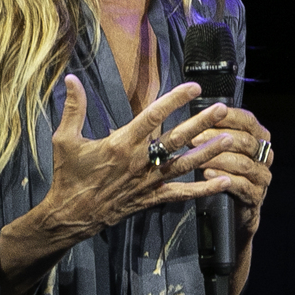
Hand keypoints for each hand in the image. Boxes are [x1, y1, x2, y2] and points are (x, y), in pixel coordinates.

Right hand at [0, 78, 232, 294]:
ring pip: (184, 164)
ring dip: (208, 152)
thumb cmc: (68, 176)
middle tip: (222, 108)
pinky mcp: (152, 198)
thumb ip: (73, 108)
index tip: (194, 87)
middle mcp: (139, 162)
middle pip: (176, 139)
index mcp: (120, 144)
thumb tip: (71, 78)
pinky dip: (204, 189)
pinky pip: (182, 194)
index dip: (174, 100)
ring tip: (229, 139)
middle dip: (201, 123)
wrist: (71, 216)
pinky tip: (224, 181)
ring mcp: (148, 181)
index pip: (152, 116)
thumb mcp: (64, 139)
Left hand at [190, 106, 273, 239]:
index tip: (206, 114)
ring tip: (196, 159)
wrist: (233, 211)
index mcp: (259, 137)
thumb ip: (216, 131)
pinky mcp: (255, 196)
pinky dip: (223, 178)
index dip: (228, 117)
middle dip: (216, 138)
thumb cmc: (223, 172)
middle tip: (193, 138)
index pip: (248, 120)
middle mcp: (264, 155)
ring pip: (243, 163)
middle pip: (245, 141)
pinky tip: (207, 175)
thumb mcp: (222, 148)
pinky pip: (242, 185)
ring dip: (217, 159)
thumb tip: (195, 113)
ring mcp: (262, 176)